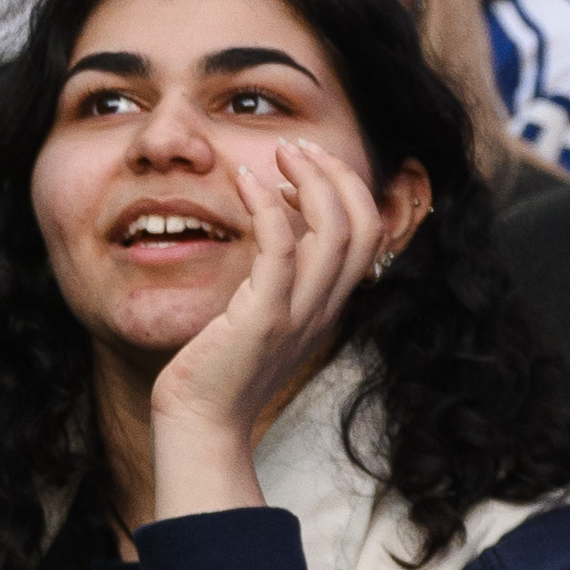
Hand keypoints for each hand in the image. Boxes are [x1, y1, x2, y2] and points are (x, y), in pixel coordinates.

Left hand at [140, 145, 388, 522]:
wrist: (199, 422)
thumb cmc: (219, 367)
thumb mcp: (263, 313)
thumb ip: (280, 277)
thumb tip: (277, 226)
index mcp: (328, 304)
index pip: (369, 235)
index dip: (348, 189)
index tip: (305, 166)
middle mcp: (324, 307)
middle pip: (365, 226)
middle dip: (337, 174)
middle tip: (295, 148)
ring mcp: (298, 313)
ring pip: (334, 233)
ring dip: (311, 180)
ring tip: (278, 155)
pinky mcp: (263, 318)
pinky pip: (279, 249)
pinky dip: (266, 205)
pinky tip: (242, 183)